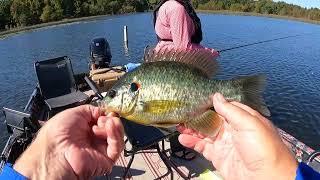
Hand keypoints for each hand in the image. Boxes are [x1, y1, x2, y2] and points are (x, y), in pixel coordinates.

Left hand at [13, 105, 123, 178]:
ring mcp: (100, 150)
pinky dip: (115, 134)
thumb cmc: (56, 135)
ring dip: (114, 125)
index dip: (108, 114)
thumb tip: (103, 111)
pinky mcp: (106, 160)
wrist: (55, 150)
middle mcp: (93, 140)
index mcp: (85, 130)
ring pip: (117, 136)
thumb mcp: (75, 112)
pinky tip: (109, 126)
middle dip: (111, 119)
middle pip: (113, 128)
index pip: (105, 121)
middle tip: (103, 117)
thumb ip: (92, 110)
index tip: (108, 110)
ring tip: (104, 122)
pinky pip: (117, 146)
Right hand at [178, 93, 297, 179]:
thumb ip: (231, 110)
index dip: (209, 102)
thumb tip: (216, 95)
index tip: (195, 97)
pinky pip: (202, 146)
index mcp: (242, 119)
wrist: (266, 179)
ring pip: (204, 132)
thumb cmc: (264, 149)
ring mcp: (224, 143)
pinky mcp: (218, 156)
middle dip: (197, 115)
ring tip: (178, 123)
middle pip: (211, 119)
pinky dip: (191, 141)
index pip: (223, 106)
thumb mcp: (250, 124)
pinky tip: (182, 137)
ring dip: (191, 128)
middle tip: (182, 110)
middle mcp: (232, 129)